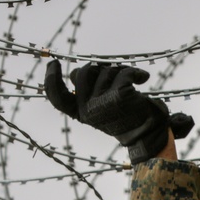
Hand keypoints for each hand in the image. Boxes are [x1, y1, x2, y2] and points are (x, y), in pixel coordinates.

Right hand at [43, 60, 193, 164]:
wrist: (147, 135)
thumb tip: (75, 73)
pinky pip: (124, 72)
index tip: (53, 64)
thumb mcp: (98, 107)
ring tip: (132, 81)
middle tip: (116, 74)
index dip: (51, 79)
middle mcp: (86, 110)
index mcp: (79, 113)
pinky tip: (142, 78)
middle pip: (84, 72)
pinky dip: (136, 72)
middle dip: (101, 68)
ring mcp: (102, 104)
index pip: (58, 97)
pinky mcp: (119, 97)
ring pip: (106, 70)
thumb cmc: (124, 118)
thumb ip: (84, 91)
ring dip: (121, 71)